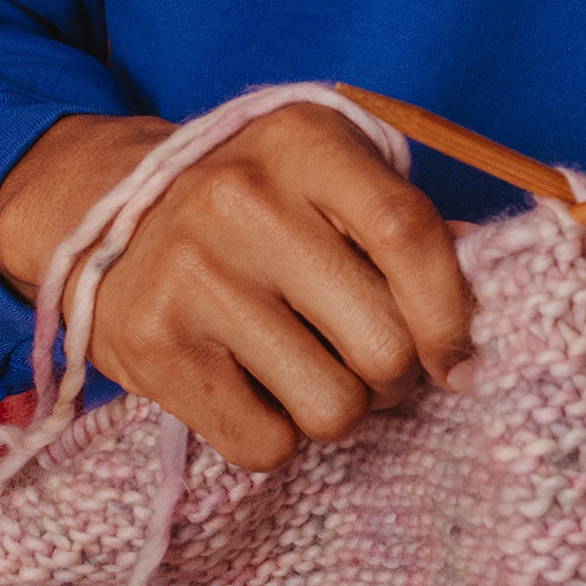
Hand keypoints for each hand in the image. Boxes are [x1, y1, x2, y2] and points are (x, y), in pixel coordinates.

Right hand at [0, 106, 474, 471]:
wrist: (98, 206)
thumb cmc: (249, 198)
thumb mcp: (324, 171)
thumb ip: (403, 225)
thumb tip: (487, 307)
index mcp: (303, 141)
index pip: (410, 235)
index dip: (452, 315)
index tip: (457, 357)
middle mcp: (242, 200)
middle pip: (381, 342)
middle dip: (397, 376)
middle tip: (375, 366)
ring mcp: (192, 277)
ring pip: (332, 407)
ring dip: (339, 409)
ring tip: (311, 372)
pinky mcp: (154, 348)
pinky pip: (265, 444)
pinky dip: (276, 436)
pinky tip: (256, 389)